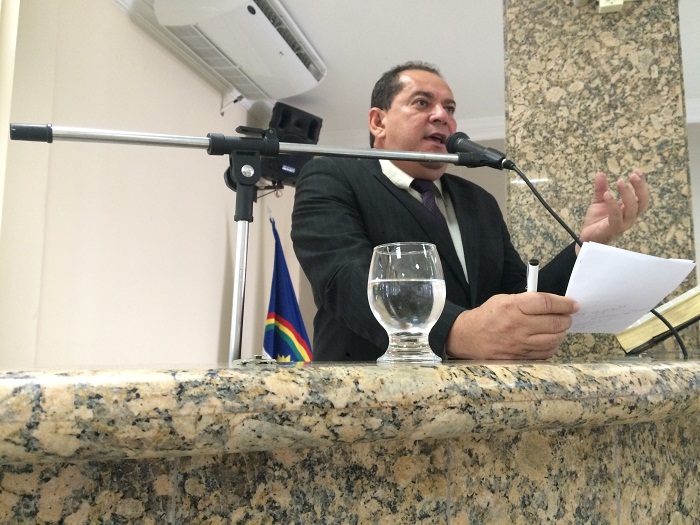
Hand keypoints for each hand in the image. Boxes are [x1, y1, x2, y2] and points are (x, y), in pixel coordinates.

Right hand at [445, 293, 578, 359]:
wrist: (468, 337)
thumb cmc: (488, 316)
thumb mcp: (504, 299)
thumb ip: (527, 300)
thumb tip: (553, 304)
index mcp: (513, 306)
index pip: (547, 303)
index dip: (565, 303)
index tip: (574, 304)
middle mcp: (517, 326)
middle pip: (554, 322)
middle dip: (566, 319)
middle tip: (567, 316)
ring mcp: (519, 344)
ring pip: (553, 340)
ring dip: (561, 333)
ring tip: (559, 328)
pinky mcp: (520, 357)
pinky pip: (545, 353)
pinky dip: (552, 346)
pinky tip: (550, 340)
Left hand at [577, 170, 648, 252]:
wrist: (587, 237)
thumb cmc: (596, 221)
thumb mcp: (599, 201)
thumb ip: (601, 188)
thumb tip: (600, 173)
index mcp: (629, 210)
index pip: (641, 196)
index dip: (641, 184)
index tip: (636, 171)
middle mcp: (629, 217)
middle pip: (642, 202)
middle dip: (640, 188)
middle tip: (633, 175)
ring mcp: (622, 224)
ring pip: (632, 209)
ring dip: (627, 194)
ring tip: (620, 181)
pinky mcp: (613, 229)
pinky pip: (616, 217)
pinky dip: (612, 204)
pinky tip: (607, 194)